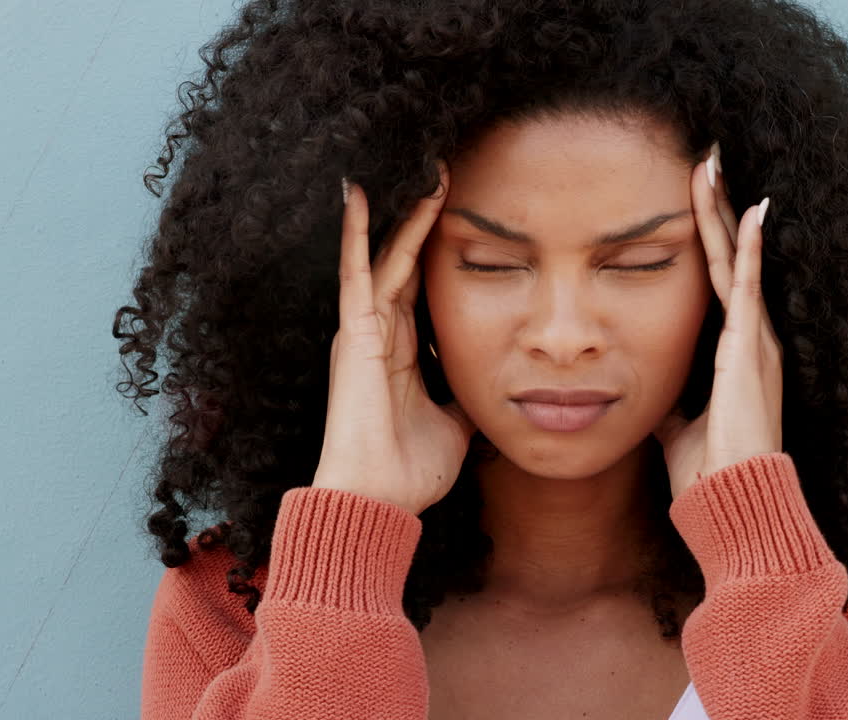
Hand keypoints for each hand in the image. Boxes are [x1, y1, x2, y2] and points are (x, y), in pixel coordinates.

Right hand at [313, 160, 477, 514]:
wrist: (377, 501)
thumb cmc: (410, 471)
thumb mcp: (456, 426)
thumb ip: (466, 401)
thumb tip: (493, 391)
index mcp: (401, 350)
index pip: (422, 284)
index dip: (437, 248)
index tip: (458, 211)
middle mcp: (379, 332)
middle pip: (405, 260)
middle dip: (423, 217)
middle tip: (444, 170)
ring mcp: (364, 330)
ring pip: (386, 255)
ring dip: (404, 213)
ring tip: (424, 168)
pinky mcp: (354, 334)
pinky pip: (356, 272)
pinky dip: (354, 233)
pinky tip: (358, 192)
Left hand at [652, 144, 784, 500]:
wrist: (731, 504)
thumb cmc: (706, 470)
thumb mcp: (675, 421)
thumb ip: (665, 395)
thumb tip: (638, 384)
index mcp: (734, 352)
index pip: (718, 279)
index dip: (707, 236)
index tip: (692, 195)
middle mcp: (750, 338)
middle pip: (730, 257)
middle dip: (717, 207)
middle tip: (705, 156)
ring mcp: (754, 341)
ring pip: (736, 260)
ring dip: (726, 211)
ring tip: (714, 162)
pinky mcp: (749, 350)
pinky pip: (749, 287)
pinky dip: (750, 248)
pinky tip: (751, 209)